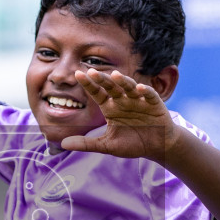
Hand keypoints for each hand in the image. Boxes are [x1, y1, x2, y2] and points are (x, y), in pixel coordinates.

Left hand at [61, 68, 178, 160]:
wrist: (157, 147)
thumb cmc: (133, 144)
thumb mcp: (107, 145)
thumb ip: (86, 144)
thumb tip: (62, 143)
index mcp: (111, 107)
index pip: (97, 92)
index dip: (88, 84)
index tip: (77, 74)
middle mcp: (123, 100)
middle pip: (111, 86)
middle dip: (102, 79)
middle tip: (91, 71)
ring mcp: (139, 100)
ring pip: (129, 87)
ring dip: (123, 81)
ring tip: (115, 76)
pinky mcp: (154, 103)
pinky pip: (149, 95)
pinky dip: (145, 91)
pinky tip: (140, 88)